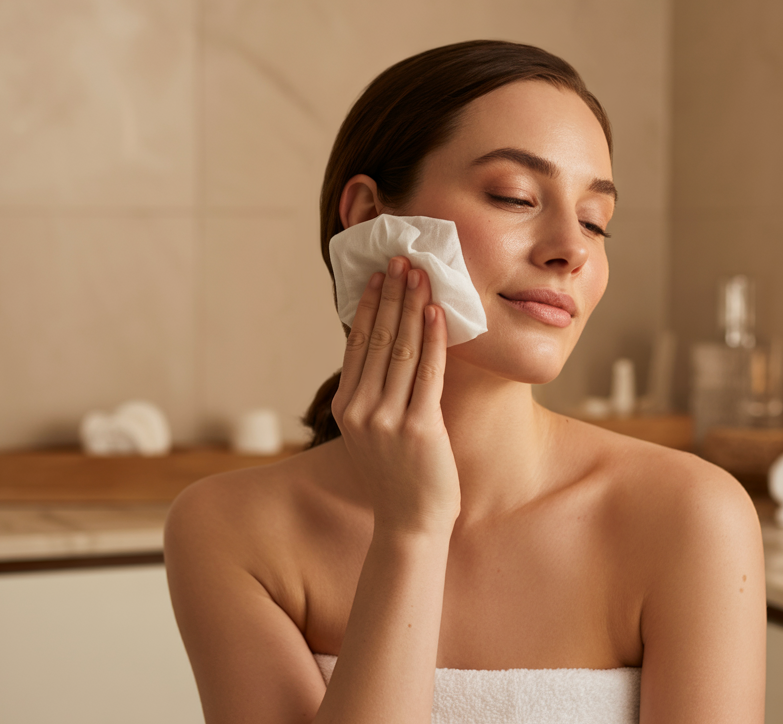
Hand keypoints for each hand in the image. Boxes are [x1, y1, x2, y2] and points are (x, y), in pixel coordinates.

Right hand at [331, 256, 458, 535]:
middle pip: (377, 338)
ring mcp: (386, 420)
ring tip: (420, 274)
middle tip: (401, 259)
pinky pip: (427, 372)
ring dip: (412, 306)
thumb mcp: (374, 432)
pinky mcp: (418, 428)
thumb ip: (376, 394)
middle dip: (391, 294)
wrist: (410, 524)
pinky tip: (437, 312)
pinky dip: (433, 338)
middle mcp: (359, 410)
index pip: (357, 344)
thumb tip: (391, 348)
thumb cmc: (399, 476)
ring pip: (401, 348)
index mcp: (345, 408)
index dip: (369, 305)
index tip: (379, 275)